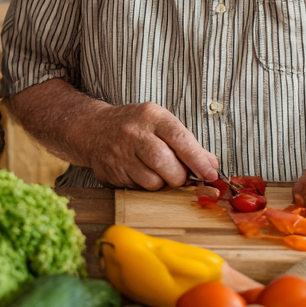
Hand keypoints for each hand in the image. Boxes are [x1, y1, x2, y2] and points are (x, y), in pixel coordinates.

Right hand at [74, 101, 218, 189]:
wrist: (94, 128)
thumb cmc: (135, 126)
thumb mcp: (161, 123)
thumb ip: (187, 143)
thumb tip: (211, 165)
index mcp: (151, 117)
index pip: (179, 139)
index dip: (197, 160)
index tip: (210, 173)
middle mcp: (132, 133)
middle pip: (164, 163)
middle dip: (179, 176)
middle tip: (179, 175)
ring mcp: (118, 154)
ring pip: (151, 182)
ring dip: (160, 183)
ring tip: (156, 171)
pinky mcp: (109, 173)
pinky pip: (136, 189)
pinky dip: (143, 186)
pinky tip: (138, 172)